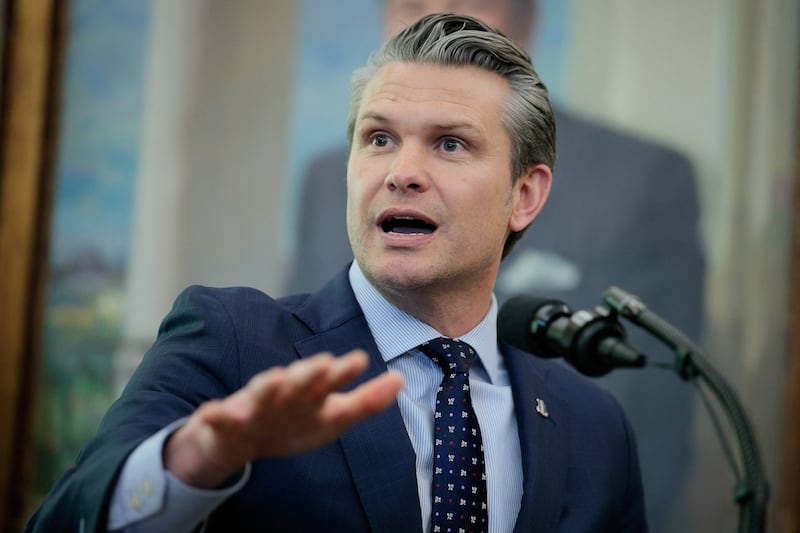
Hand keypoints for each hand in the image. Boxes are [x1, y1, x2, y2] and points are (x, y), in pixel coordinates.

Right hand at [164, 350, 403, 487]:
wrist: (236, 440)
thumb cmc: (291, 423)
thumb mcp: (332, 418)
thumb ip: (367, 401)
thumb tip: (401, 379)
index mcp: (310, 396)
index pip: (329, 382)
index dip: (343, 372)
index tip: (359, 359)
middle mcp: (284, 395)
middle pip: (297, 383)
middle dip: (308, 374)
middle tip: (322, 364)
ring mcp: (253, 406)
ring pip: (260, 394)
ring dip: (267, 386)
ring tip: (275, 378)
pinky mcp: (225, 422)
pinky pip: (217, 419)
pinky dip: (214, 415)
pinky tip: (213, 411)